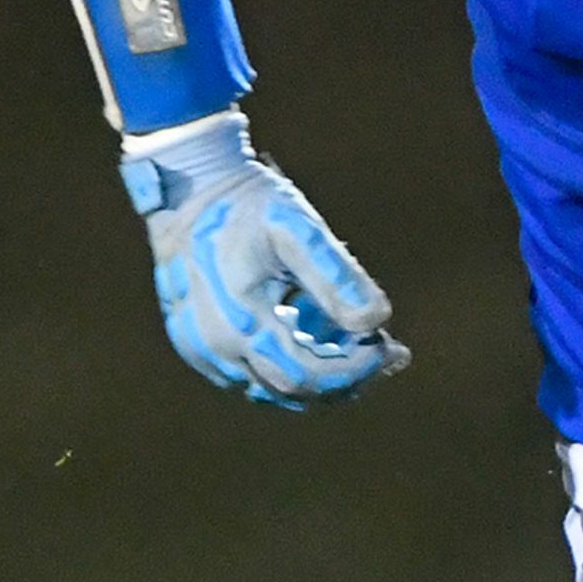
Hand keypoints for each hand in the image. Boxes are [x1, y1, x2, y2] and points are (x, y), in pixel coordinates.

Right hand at [120, 111, 409, 407]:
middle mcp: (214, 347)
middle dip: (345, 375)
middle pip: (291, 389)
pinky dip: (289, 358)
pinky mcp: (198, 347)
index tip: (392, 349)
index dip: (354, 370)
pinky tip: (312, 323)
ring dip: (319, 368)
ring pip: (272, 385)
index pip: (305, 375)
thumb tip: (378, 321)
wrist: (191, 193)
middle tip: (385, 349)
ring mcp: (201, 351)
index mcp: (239, 322)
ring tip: (349, 330)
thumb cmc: (249, 207)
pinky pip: (252, 372)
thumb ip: (337, 277)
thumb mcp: (299, 230)